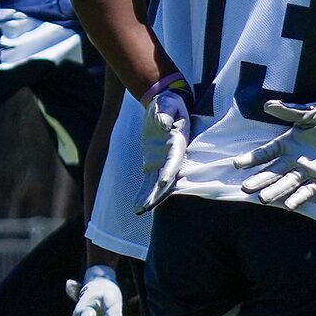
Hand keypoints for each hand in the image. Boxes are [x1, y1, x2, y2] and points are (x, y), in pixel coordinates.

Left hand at [136, 78, 195, 212]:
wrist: (166, 105)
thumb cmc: (169, 103)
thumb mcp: (167, 105)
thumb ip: (165, 114)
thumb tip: (162, 124)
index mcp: (177, 143)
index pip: (174, 161)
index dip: (169, 172)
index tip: (163, 183)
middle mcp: (171, 157)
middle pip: (166, 179)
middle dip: (158, 193)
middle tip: (147, 207)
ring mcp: (162, 162)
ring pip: (156, 185)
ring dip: (149, 198)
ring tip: (139, 211)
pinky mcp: (152, 163)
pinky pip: (148, 182)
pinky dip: (143, 194)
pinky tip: (137, 206)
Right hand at [227, 100, 315, 210]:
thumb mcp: (308, 114)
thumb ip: (289, 112)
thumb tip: (268, 105)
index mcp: (287, 144)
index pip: (266, 153)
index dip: (252, 159)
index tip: (237, 164)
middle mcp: (293, 160)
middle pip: (273, 172)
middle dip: (260, 179)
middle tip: (245, 188)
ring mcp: (307, 171)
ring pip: (287, 183)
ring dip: (275, 190)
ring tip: (262, 198)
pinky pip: (309, 190)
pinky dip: (300, 197)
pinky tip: (289, 205)